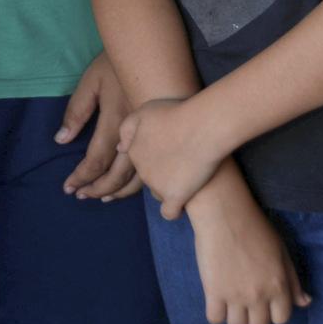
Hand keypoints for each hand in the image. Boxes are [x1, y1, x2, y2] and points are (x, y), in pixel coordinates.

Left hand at [58, 53, 141, 200]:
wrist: (154, 50)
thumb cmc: (117, 63)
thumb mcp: (91, 82)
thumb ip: (76, 112)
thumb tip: (61, 140)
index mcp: (115, 121)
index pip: (96, 160)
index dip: (81, 176)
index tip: (68, 187)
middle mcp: (135, 135)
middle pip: (116, 175)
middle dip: (97, 189)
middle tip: (81, 195)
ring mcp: (152, 137)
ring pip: (137, 176)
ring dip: (118, 191)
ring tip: (102, 197)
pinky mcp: (161, 136)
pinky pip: (151, 167)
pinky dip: (138, 183)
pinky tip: (129, 186)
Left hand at [118, 95, 226, 217]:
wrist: (202, 126)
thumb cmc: (177, 112)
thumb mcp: (145, 110)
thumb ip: (128, 128)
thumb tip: (120, 149)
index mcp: (134, 150)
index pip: (137, 162)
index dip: (152, 157)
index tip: (168, 149)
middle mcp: (141, 170)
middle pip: (148, 178)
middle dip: (161, 172)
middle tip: (182, 158)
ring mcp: (157, 185)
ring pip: (159, 193)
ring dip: (170, 187)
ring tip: (189, 173)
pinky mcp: (175, 197)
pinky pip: (169, 213)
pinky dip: (175, 209)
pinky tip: (183, 201)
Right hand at [187, 181, 308, 323]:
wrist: (225, 214)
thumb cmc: (256, 228)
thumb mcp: (282, 252)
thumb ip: (293, 281)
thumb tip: (305, 303)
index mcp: (279, 285)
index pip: (281, 318)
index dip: (273, 312)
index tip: (264, 302)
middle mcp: (259, 295)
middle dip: (254, 317)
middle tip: (246, 301)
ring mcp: (236, 295)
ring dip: (235, 317)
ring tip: (231, 301)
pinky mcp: (214, 292)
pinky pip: (214, 319)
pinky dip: (216, 313)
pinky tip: (216, 300)